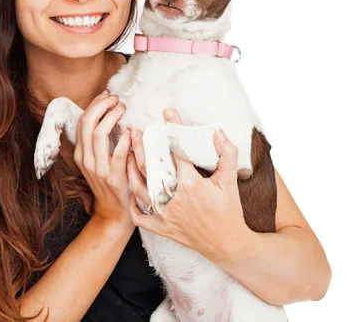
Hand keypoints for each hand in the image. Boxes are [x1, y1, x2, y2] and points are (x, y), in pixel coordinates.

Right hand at [73, 90, 133, 230]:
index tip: (107, 95)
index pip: (83, 122)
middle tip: (116, 99)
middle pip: (88, 123)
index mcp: (81, 154)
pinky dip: (125, 140)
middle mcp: (86, 160)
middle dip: (101, 106)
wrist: (113, 213)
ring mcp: (98, 170)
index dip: (94, 105)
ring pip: (99, 135)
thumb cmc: (110, 183)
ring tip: (123, 109)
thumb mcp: (99, 161)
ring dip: (112, 117)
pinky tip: (131, 132)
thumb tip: (109, 114)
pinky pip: (118, 154)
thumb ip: (101, 142)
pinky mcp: (114, 179)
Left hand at [127, 108, 249, 261]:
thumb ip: (226, 153)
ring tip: (126, 154)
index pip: (176, 150)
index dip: (172, 129)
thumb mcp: (231, 180)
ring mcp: (165, 214)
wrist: (228, 245)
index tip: (167, 113)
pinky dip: (132, 205)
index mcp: (190, 183)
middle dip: (141, 146)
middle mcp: (174, 198)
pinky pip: (140, 217)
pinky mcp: (162, 228)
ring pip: (139, 189)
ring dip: (131, 170)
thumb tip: (218, 131)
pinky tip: (129, 191)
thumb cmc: (230, 211)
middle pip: (150, 167)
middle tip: (135, 131)